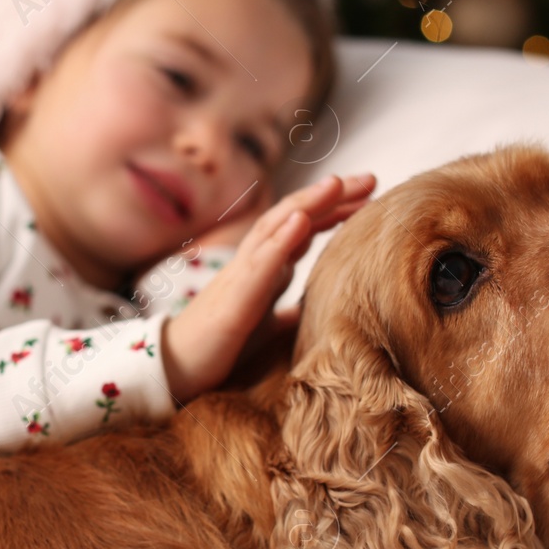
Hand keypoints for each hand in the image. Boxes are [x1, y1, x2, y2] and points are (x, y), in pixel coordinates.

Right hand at [161, 172, 376, 402]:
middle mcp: (253, 263)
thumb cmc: (217, 346)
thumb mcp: (262, 328)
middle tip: (372, 180)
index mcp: (263, 270)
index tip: (371, 198)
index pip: (303, 229)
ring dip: (307, 204)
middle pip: (294, 217)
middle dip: (332, 197)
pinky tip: (302, 220)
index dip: (335, 210)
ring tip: (337, 183)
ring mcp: (241, 275)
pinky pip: (260, 262)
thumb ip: (282, 314)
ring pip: (275, 228)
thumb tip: (304, 312)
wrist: (176, 368)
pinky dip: (282, 238)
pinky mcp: (234, 297)